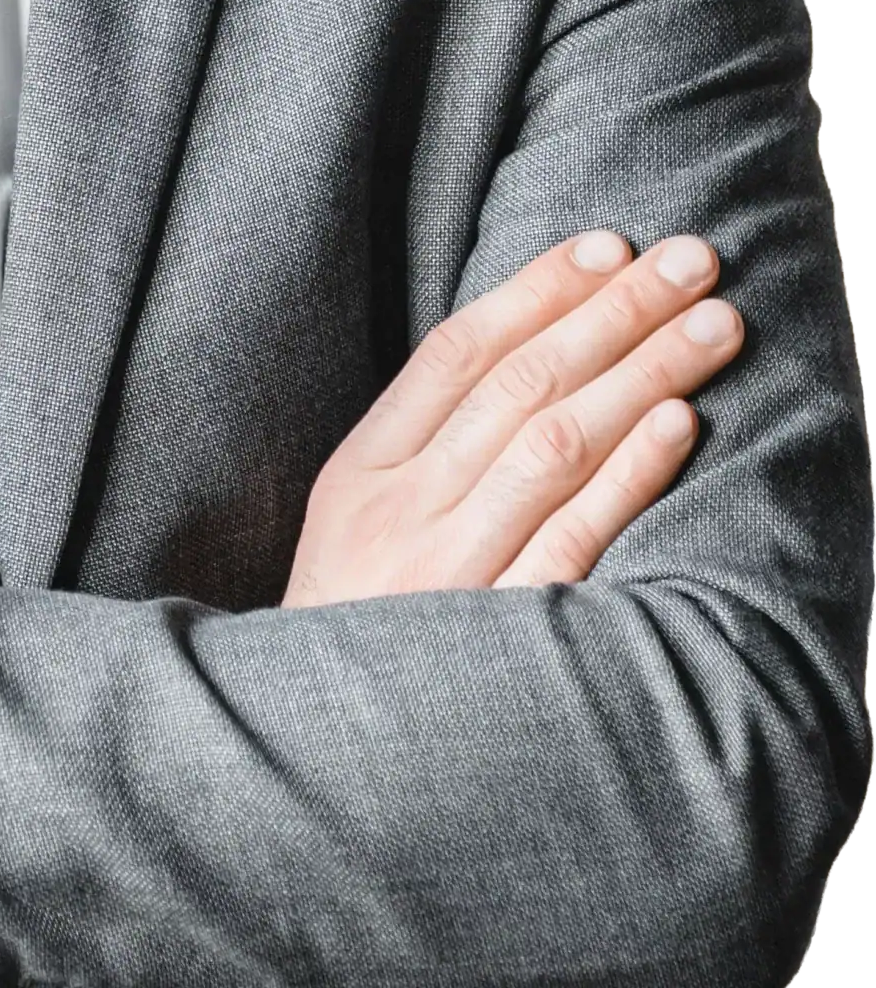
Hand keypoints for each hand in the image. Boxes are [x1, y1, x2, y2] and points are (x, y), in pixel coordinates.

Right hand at [281, 230, 742, 605]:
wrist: (306, 776)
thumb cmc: (351, 642)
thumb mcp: (349, 534)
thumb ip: (420, 455)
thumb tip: (527, 363)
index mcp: (359, 474)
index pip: (456, 351)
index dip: (538, 290)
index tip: (612, 243)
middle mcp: (402, 512)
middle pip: (520, 381)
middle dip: (614, 310)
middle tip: (694, 257)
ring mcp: (450, 575)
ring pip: (553, 443)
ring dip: (641, 372)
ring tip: (714, 322)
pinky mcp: (499, 641)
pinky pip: (573, 542)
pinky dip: (628, 476)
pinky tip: (680, 426)